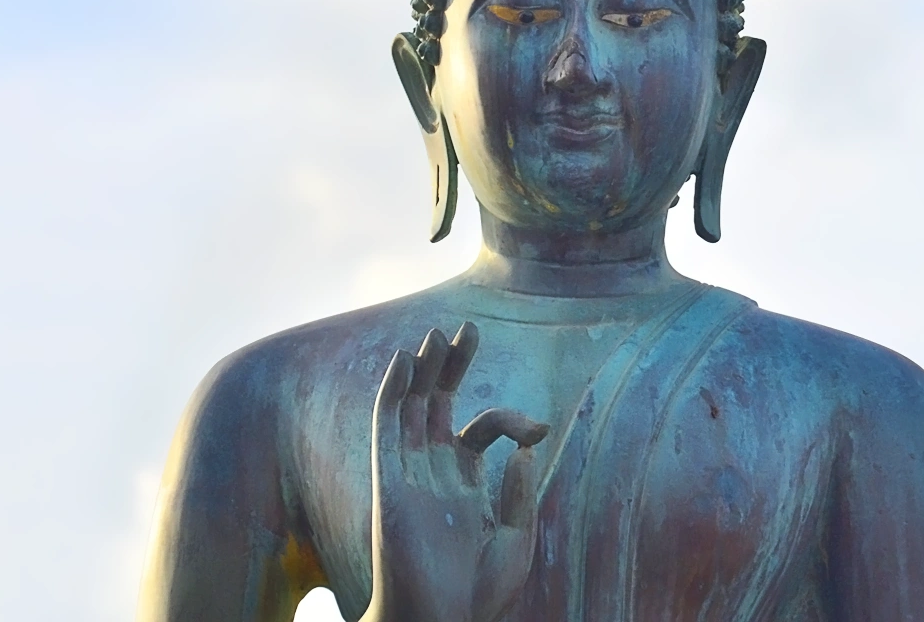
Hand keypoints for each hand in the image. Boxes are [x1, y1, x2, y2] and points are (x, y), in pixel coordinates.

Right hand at [361, 323, 548, 621]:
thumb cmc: (477, 596)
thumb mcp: (515, 541)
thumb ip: (520, 494)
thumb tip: (526, 449)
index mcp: (465, 485)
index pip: (481, 429)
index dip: (510, 419)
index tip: (537, 429)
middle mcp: (434, 473)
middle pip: (439, 405)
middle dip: (452, 366)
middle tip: (469, 327)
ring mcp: (409, 475)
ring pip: (412, 408)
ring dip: (421, 370)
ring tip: (437, 334)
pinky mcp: (388, 482)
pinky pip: (386, 429)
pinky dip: (393, 394)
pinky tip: (403, 363)